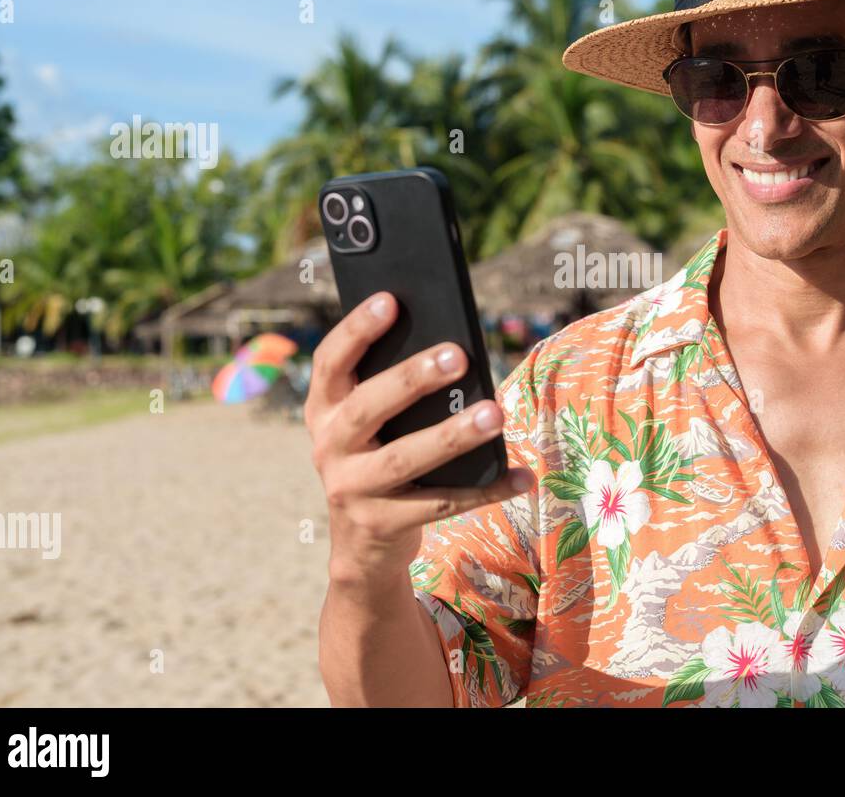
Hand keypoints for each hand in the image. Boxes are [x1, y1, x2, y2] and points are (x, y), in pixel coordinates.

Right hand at [304, 291, 534, 585]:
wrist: (362, 545)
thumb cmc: (379, 458)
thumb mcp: (372, 424)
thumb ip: (394, 388)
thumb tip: (454, 349)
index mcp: (323, 410)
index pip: (330, 362)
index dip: (356, 330)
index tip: (390, 300)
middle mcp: (328, 447)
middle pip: (367, 407)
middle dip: (412, 379)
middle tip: (457, 356)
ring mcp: (352, 489)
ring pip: (404, 458)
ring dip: (452, 435)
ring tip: (495, 414)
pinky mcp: (382, 524)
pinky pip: (441, 504)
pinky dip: (486, 490)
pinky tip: (521, 476)